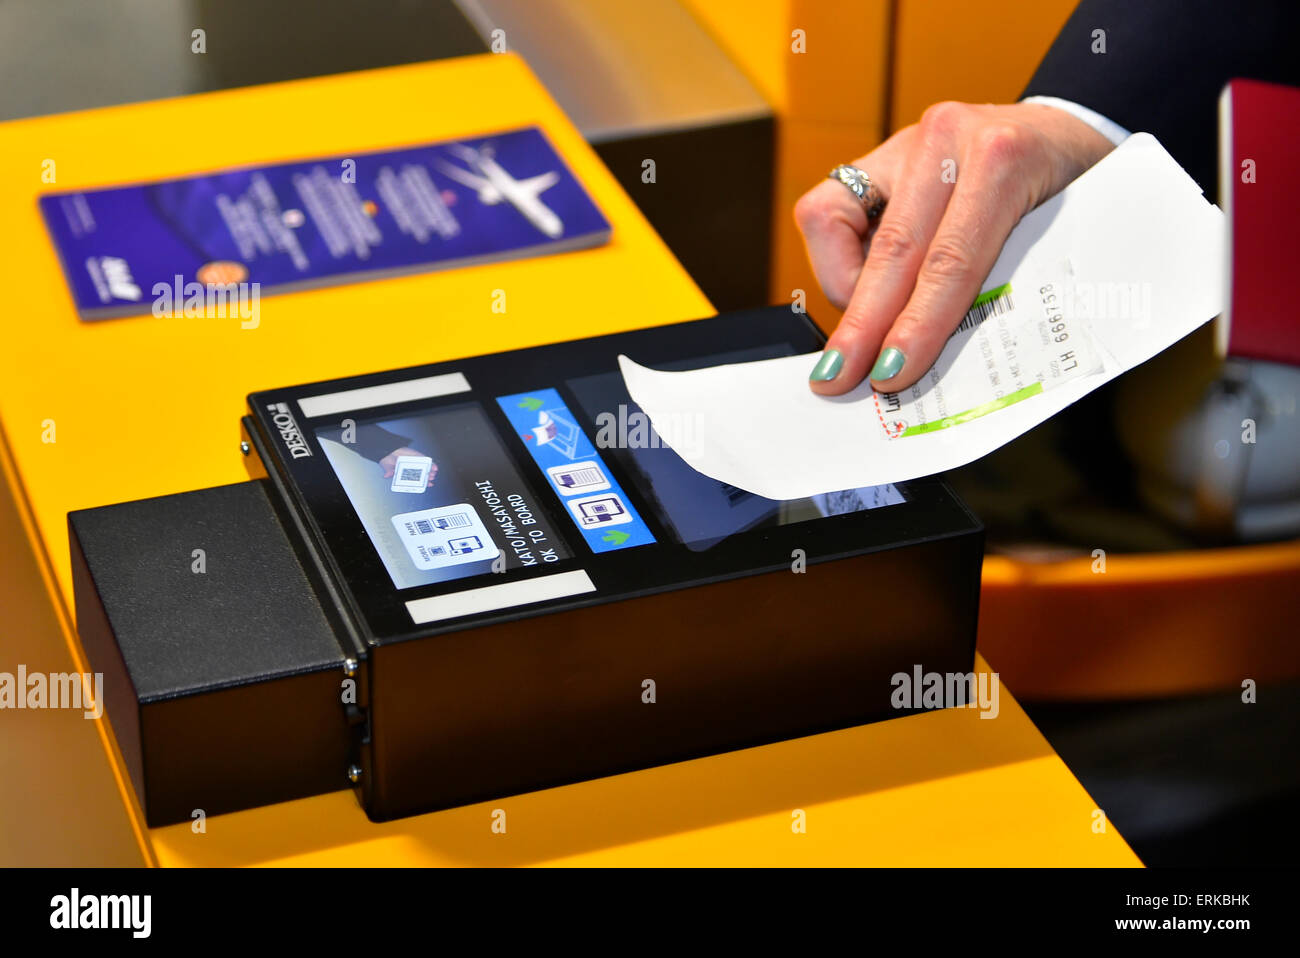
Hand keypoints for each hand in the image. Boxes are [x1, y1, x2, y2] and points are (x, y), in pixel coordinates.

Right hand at [379, 447, 437, 487]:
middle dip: (428, 477)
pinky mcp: (417, 456)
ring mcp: (415, 463)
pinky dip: (431, 463)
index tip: (430, 484)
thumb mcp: (388, 467)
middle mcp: (412, 469)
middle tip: (431, 478)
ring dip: (430, 471)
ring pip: (426, 468)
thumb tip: (386, 475)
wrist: (389, 450)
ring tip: (433, 474)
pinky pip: (426, 460)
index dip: (424, 483)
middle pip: (423, 475)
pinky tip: (435, 467)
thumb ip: (389, 471)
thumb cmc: (388, 460)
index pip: (417, 481)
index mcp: (406, 475)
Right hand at [796, 101, 1115, 394]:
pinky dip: (835, 258)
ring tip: (855, 337)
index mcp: (1004, 156)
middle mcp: (948, 138)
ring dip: (844, 294)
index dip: (916, 322)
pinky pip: (828, 208)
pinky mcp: (878, 153)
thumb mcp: (1060, 236)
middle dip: (861, 323)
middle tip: (838, 376)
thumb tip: (944, 358)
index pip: (951, 258)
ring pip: (841, 226)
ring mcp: (907, 140)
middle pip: (892, 248)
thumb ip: (1006, 286)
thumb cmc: (1072, 188)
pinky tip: (859, 283)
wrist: (1069, 129)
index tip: (892, 372)